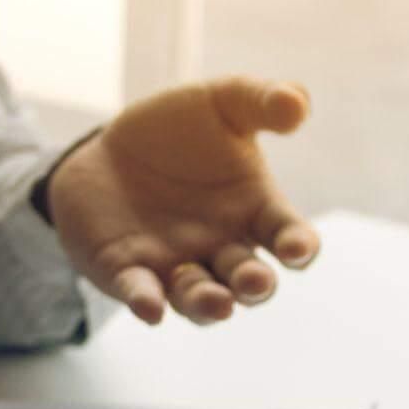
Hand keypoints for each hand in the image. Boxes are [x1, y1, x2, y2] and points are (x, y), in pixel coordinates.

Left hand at [45, 76, 318, 325]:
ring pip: (199, 298)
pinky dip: (148, 302)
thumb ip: (262, 101)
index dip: (298, 247)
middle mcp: (221, 248)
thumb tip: (297, 104)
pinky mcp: (129, 272)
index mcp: (255, 212)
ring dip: (209, 304)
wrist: (109, 152)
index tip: (297, 250)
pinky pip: (141, 292)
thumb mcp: (223, 103)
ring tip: (218, 304)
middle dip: (254, 286)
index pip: (287, 236)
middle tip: (255, 282)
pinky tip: (151, 308)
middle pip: (247, 280)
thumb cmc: (179, 131)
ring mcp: (176, 266)